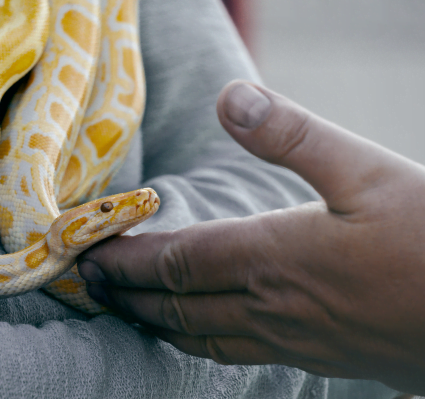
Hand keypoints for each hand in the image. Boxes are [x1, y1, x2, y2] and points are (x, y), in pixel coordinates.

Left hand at [77, 80, 424, 394]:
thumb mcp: (365, 169)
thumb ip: (292, 135)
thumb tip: (231, 98)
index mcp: (273, 257)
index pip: (176, 262)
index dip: (128, 260)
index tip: (91, 254)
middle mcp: (270, 305)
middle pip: (176, 305)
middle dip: (127, 294)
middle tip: (89, 286)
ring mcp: (291, 339)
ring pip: (200, 336)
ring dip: (155, 322)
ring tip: (127, 311)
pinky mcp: (315, 357)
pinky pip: (234, 354)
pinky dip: (198, 342)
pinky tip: (196, 335)